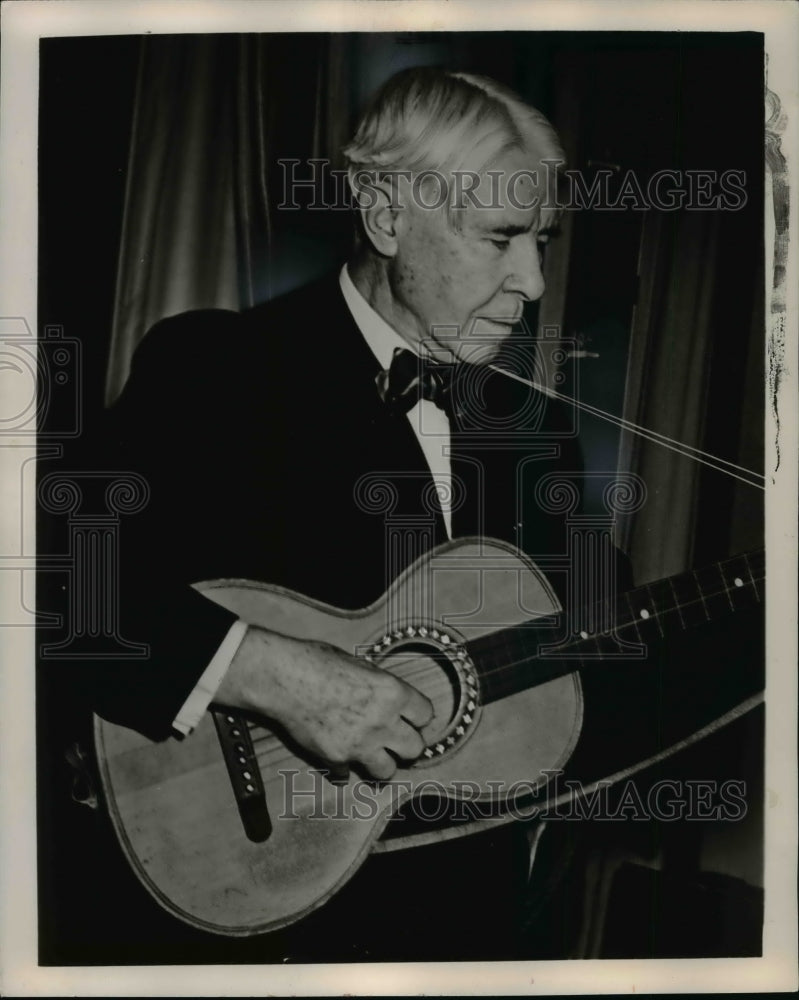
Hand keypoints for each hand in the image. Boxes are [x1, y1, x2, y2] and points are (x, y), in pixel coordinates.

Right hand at [215, 626, 433, 779]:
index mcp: (392, 692)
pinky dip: (343, 768)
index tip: (410, 718)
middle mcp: (382, 721)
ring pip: (388, 771)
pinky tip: (338, 755)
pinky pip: (348, 774)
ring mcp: (360, 743)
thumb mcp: (359, 664)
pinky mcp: (336, 758)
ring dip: (380, 763)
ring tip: (370, 754)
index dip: (417, 717)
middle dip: (405, 744)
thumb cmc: (317, 662)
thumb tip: (387, 698)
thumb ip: (380, 687)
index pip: (426, 715)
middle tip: (393, 739)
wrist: (283, 677)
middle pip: (415, 749)